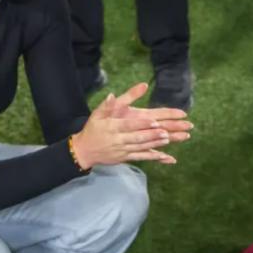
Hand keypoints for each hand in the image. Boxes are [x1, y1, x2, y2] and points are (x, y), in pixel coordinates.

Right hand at [71, 83, 192, 168]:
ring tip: (168, 139)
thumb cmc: (92, 129)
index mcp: (112, 127)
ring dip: (155, 144)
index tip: (154, 121)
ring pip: (141, 148)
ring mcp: (122, 150)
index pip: (129, 125)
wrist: (84, 151)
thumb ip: (107, 105)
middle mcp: (117, 140)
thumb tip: (111, 94)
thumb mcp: (97, 114)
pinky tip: (165, 156)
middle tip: (166, 131)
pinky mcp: (125, 158)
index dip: (142, 124)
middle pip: (137, 137)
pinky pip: (140, 158)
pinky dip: (153, 157)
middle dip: (152, 135)